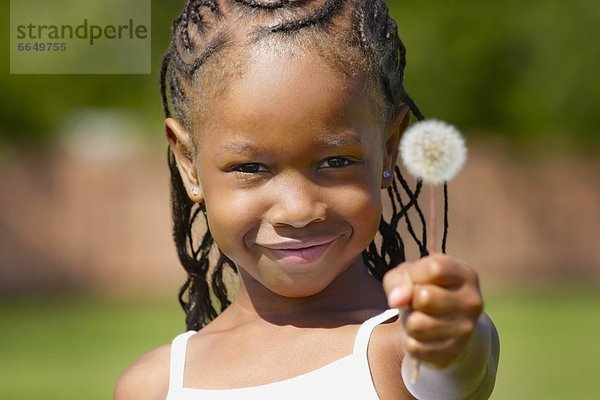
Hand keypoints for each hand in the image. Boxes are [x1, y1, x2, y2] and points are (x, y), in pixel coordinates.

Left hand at [383, 254, 482, 368]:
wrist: (443, 325)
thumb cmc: (422, 290)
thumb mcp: (408, 276)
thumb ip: (399, 281)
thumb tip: (397, 300)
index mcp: (466, 276)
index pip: (434, 269)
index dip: (415, 274)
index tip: (417, 279)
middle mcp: (472, 302)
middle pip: (424, 297)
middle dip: (411, 300)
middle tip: (418, 303)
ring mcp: (466, 329)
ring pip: (416, 324)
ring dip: (408, 322)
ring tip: (418, 318)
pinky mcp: (453, 352)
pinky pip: (415, 347)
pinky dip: (409, 340)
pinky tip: (421, 335)